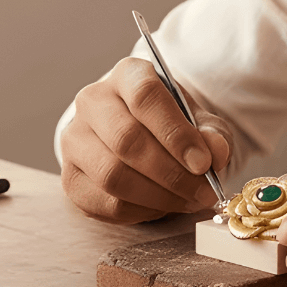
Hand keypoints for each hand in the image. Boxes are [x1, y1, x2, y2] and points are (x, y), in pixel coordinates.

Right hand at [60, 57, 232, 223]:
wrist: (141, 139)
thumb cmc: (172, 125)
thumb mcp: (200, 121)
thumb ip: (212, 134)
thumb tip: (215, 151)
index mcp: (127, 75)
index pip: (145, 97)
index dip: (175, 134)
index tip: (203, 163)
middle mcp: (93, 101)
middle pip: (127, 140)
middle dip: (172, 173)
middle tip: (203, 192)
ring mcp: (75, 139)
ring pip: (113, 175)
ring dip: (158, 196)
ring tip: (188, 201)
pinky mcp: (70, 177)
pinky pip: (105, 202)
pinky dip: (141, 210)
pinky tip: (162, 205)